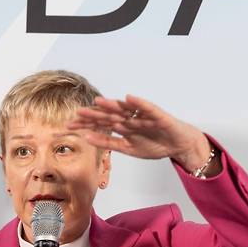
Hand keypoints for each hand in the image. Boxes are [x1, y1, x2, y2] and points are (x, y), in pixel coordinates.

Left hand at [66, 94, 210, 169]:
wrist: (178, 145)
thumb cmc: (154, 144)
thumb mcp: (128, 148)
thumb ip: (109, 142)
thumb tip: (87, 138)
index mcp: (122, 125)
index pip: (100, 123)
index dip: (86, 125)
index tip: (69, 127)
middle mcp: (129, 117)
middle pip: (108, 115)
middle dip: (94, 115)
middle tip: (77, 114)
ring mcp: (142, 115)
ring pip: (125, 110)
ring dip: (112, 105)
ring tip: (98, 102)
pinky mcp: (157, 115)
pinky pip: (147, 108)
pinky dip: (139, 103)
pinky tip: (129, 98)